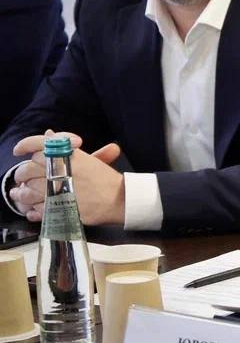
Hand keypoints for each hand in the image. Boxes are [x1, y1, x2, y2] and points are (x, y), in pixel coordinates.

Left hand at [9, 131, 124, 224]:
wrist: (119, 199)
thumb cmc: (107, 180)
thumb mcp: (88, 158)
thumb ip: (65, 147)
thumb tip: (49, 134)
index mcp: (68, 156)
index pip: (39, 145)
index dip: (25, 145)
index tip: (17, 150)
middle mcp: (60, 170)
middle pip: (28, 169)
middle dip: (22, 174)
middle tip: (23, 177)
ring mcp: (57, 190)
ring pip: (28, 190)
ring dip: (22, 193)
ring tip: (20, 195)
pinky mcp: (57, 207)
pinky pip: (35, 207)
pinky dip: (32, 209)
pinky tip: (32, 209)